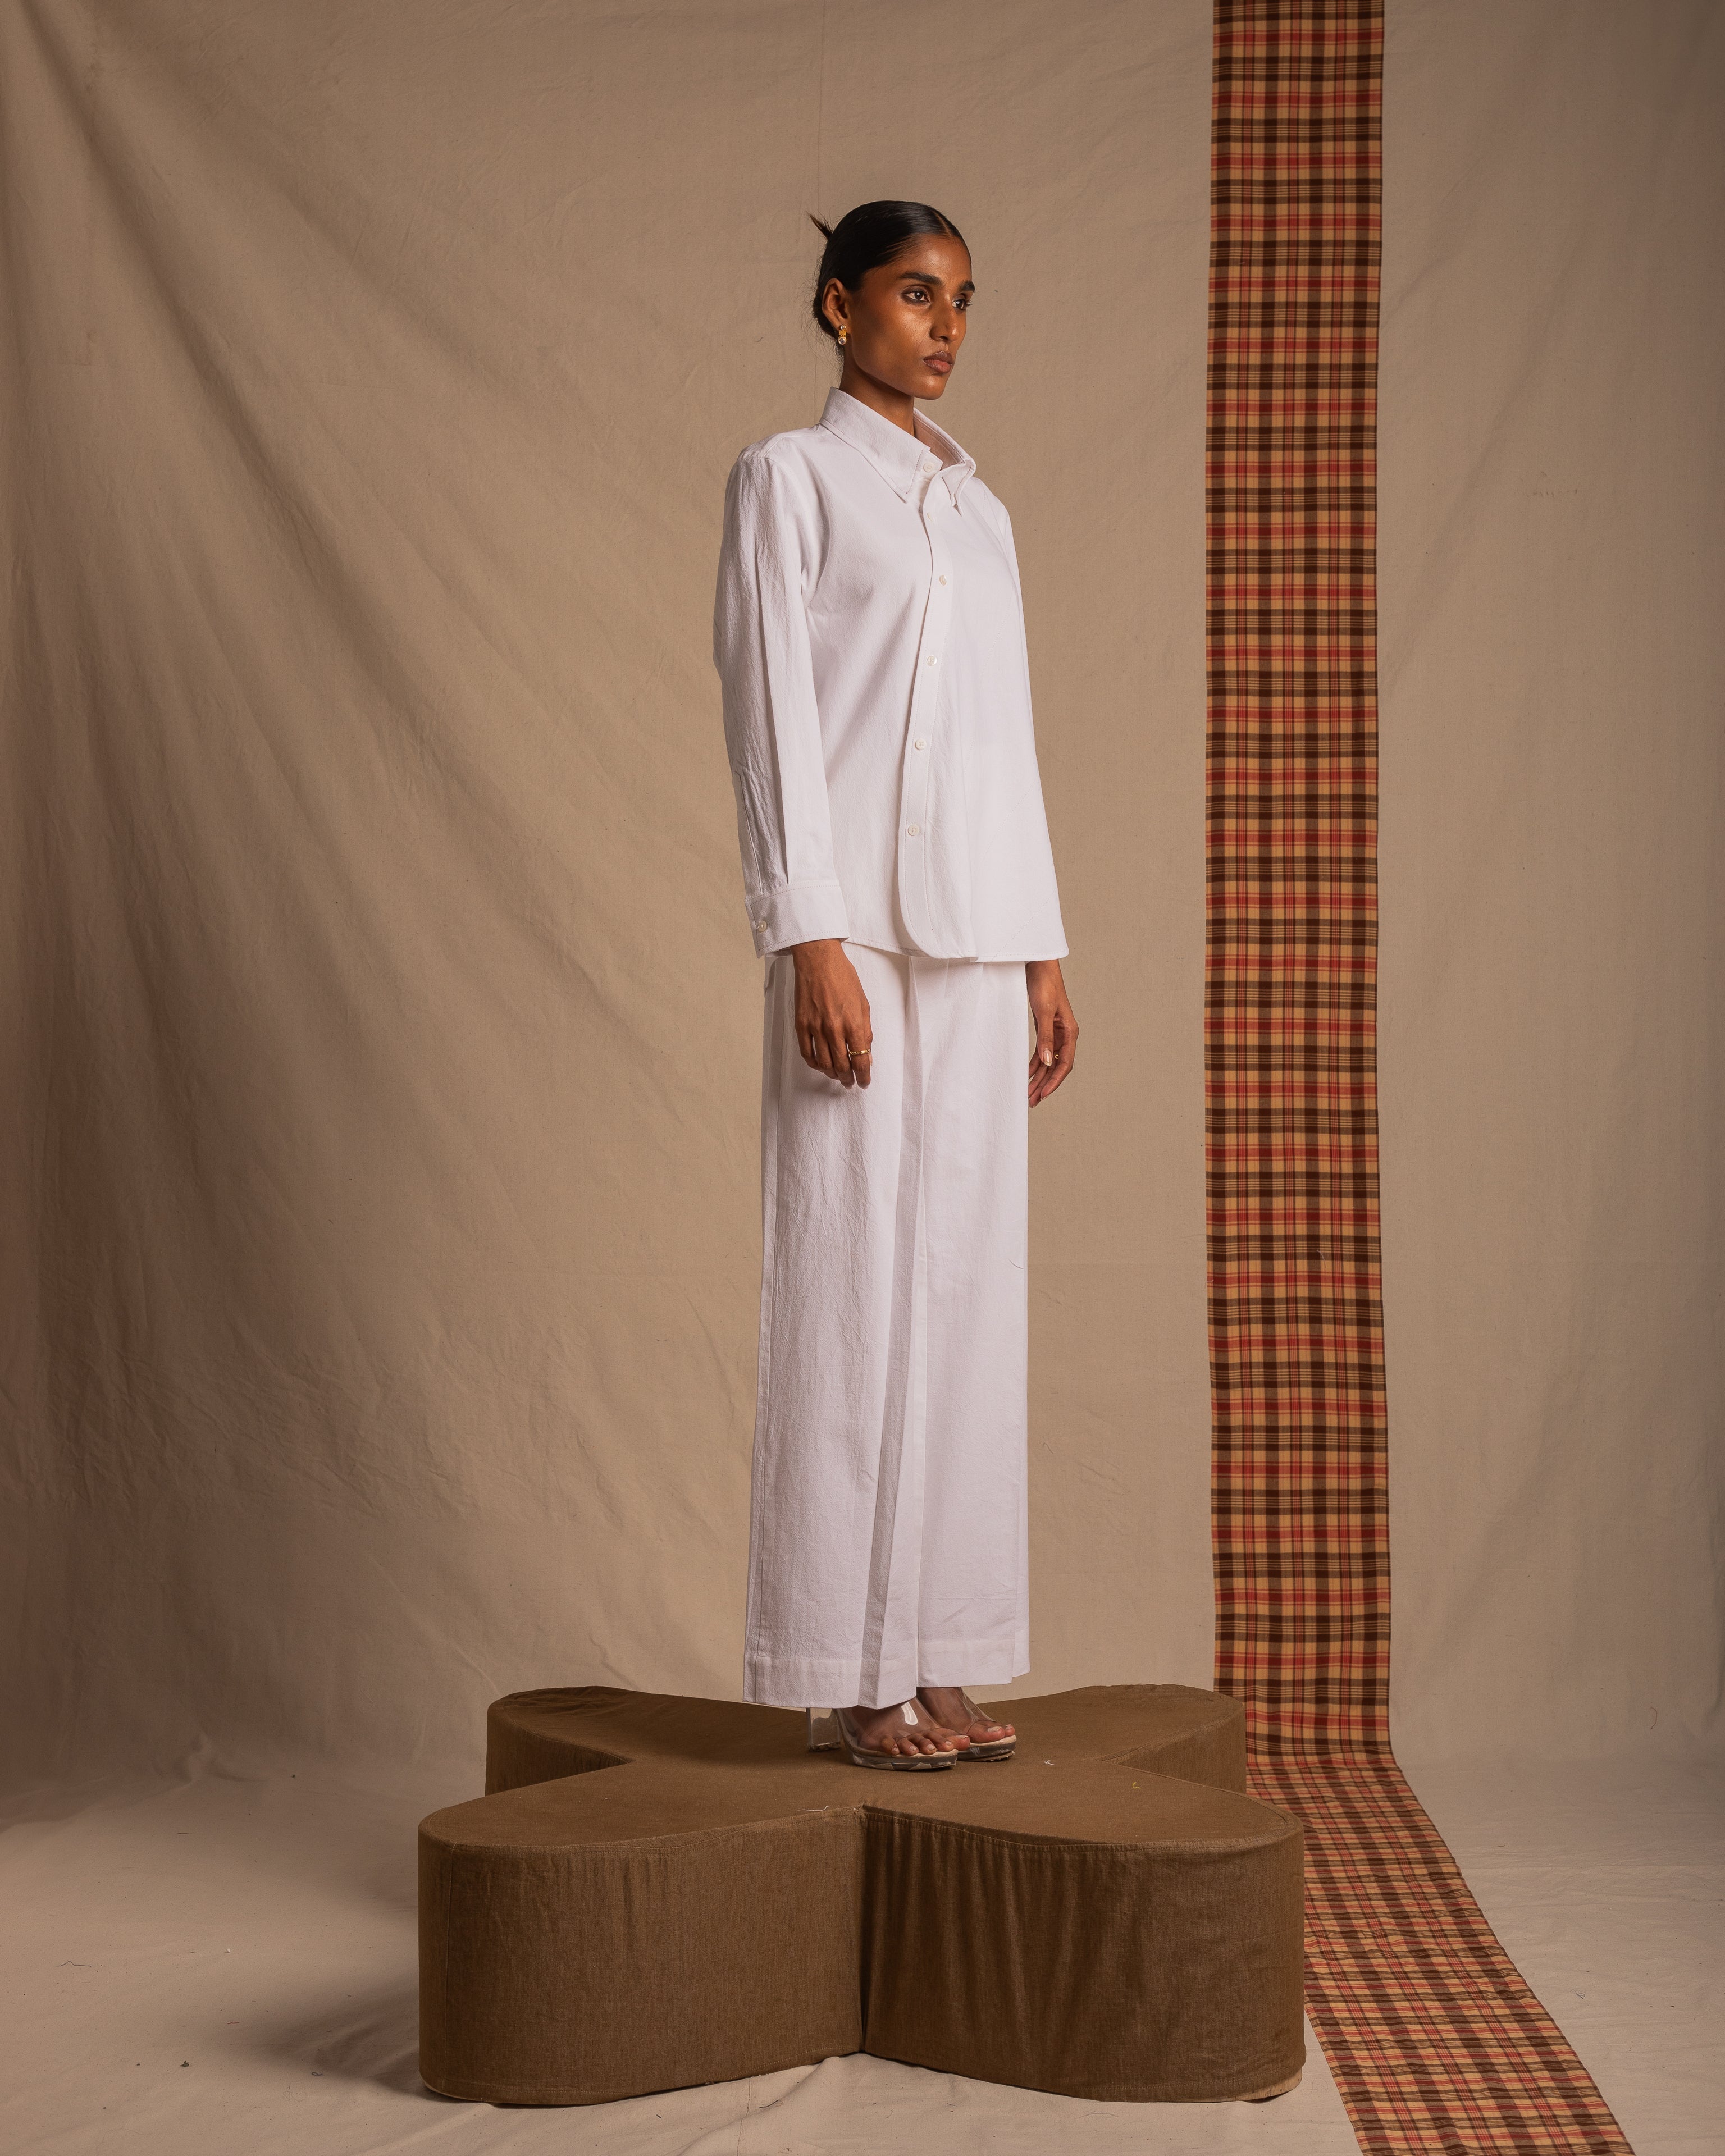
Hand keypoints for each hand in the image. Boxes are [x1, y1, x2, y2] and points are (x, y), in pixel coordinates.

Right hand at [790, 940, 872, 1086]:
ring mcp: (816, 1028)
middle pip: (842, 1066)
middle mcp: (835, 1029)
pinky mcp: (801, 1025)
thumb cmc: (844, 978)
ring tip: (837, 1076)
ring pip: (824, 1064)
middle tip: (850, 1082)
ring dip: (832, 1074)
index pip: (861, 1060)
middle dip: (848, 1078)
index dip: (864, 1076)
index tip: (864, 1082)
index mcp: (854, 1023)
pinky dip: (814, 1064)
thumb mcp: (864, 1003)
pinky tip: (820, 1065)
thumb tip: (866, 1052)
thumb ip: (865, 1031)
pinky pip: (806, 1053)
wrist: (818, 961)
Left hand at [1026, 959, 1077, 1106]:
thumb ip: (1045, 1037)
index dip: (1054, 1081)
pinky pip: (1041, 1052)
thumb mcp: (1043, 1011)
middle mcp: (1065, 1035)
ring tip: (1027, 1093)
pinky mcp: (1045, 1028)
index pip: (1064, 1064)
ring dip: (1038, 1078)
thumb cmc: (1044, 984)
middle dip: (1044, 1085)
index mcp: (1070, 1032)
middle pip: (1056, 1067)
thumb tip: (1045, 1062)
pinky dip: (1034, 1064)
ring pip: (1048, 1062)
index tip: (1043, 1095)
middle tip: (1031, 1101)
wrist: (1039, 966)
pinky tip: (1026, 1074)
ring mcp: (1055, 1032)